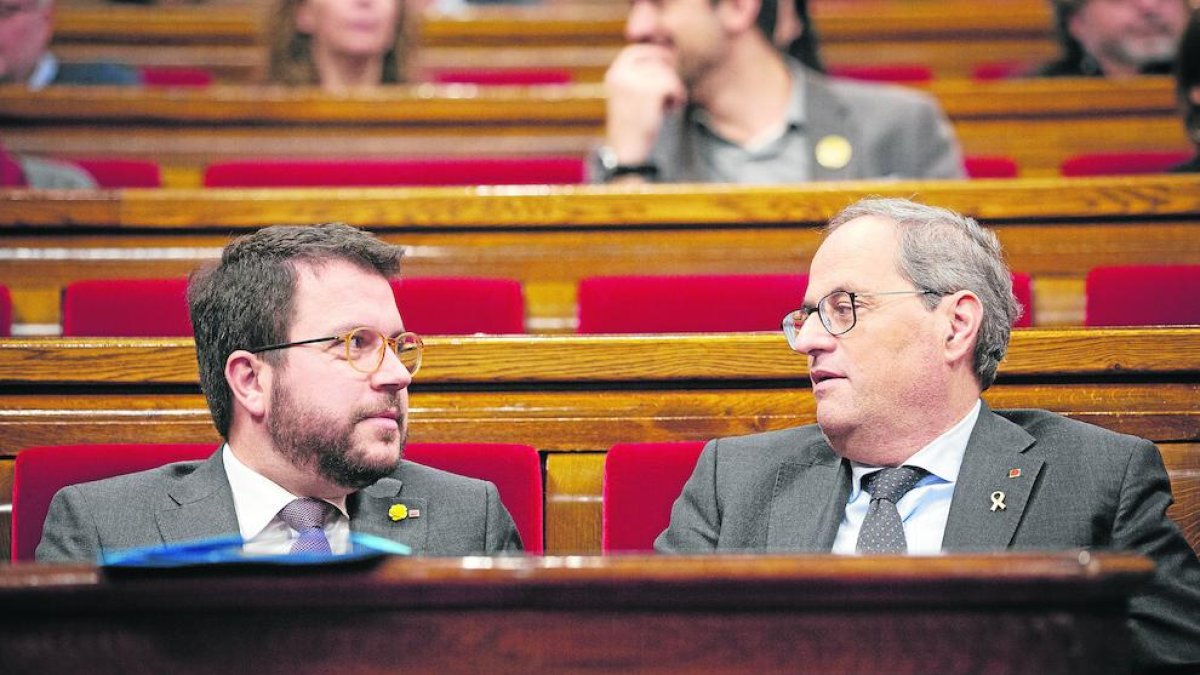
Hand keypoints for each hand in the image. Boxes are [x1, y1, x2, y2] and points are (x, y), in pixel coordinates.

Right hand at [603, 44, 686, 164]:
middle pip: (655, 56)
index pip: (636, 50)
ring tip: (666, 105)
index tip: (667, 67)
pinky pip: (673, 83)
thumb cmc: (633, 124)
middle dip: (667, 71)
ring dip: (673, 87)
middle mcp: (620, 73)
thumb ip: (639, 74)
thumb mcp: (629, 94)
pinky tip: (670, 108)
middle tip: (669, 91)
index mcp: (614, 73)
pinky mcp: (649, 90)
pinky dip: (677, 96)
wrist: (628, 150)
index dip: (654, 55)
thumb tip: (663, 52)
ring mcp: (634, 81)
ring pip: (666, 71)